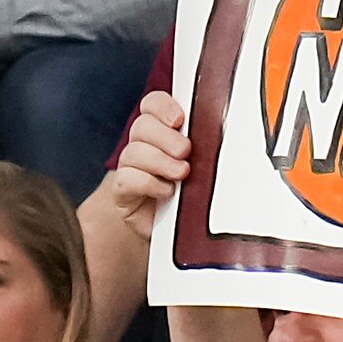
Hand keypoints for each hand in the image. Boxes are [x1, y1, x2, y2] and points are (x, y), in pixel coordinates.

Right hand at [93, 91, 191, 241]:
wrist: (184, 236)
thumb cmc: (197, 198)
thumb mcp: (206, 167)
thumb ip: (206, 145)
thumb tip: (219, 130)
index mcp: (162, 132)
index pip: (152, 105)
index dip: (162, 106)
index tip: (180, 119)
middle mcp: (142, 146)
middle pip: (142, 125)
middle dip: (165, 137)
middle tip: (185, 152)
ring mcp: (130, 169)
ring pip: (134, 152)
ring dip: (159, 161)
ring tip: (181, 175)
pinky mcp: (123, 194)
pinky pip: (126, 179)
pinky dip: (148, 183)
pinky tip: (167, 192)